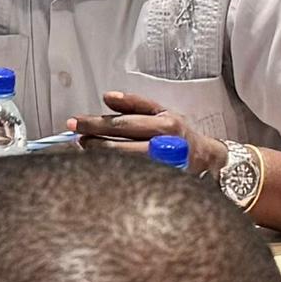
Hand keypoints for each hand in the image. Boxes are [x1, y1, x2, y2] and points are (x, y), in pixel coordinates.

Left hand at [72, 93, 216, 175]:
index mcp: (164, 124)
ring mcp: (162, 168)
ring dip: (100, 158)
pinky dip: (112, 172)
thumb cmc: (180, 133)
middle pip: (118, 146)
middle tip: (77, 139)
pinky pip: (130, 179)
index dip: (95, 123)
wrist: (205, 159)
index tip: (75, 122)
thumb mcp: (161, 111)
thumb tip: (107, 97)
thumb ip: (134, 104)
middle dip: (93, 142)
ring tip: (85, 152)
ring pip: (122, 164)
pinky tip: (101, 168)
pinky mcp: (160, 183)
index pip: (121, 123)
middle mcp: (164, 146)